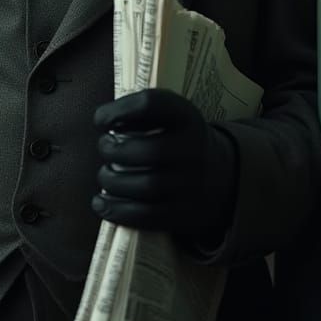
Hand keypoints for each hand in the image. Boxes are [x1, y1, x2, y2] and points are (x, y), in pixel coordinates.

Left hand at [91, 88, 238, 239]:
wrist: (219, 174)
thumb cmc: (175, 139)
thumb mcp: (168, 115)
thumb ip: (138, 113)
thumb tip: (103, 122)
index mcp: (186, 117)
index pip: (152, 104)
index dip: (119, 110)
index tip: (100, 120)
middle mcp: (194, 150)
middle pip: (151, 152)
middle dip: (115, 151)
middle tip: (104, 148)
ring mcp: (193, 185)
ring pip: (149, 187)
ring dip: (113, 182)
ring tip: (105, 176)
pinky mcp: (185, 215)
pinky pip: (149, 216)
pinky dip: (117, 210)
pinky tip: (101, 203)